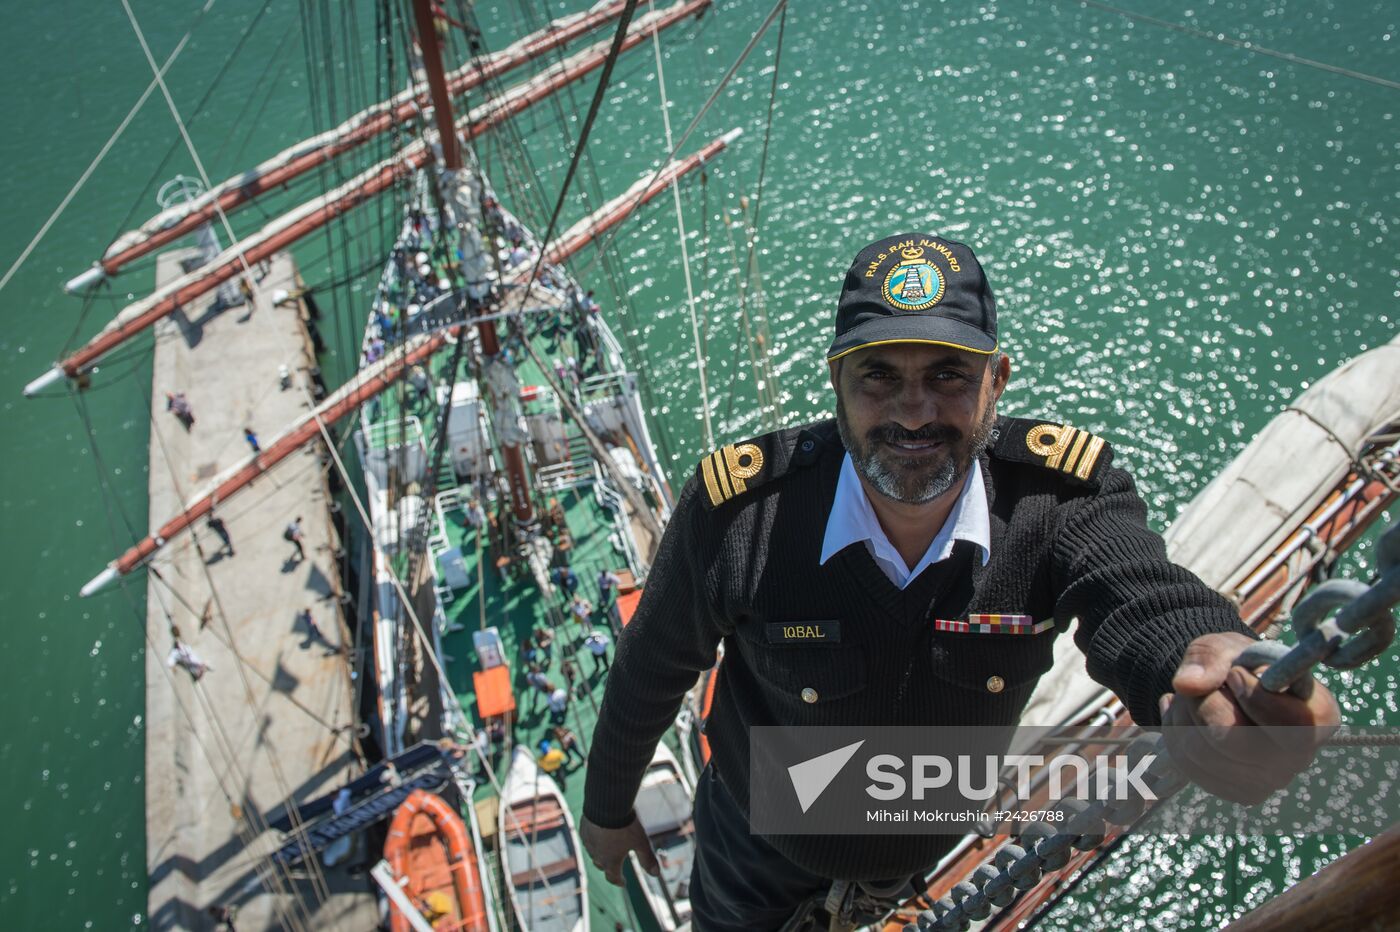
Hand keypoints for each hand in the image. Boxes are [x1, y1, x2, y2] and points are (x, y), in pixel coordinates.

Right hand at [580, 814, 658, 886]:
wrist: (606, 805)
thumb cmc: (625, 826)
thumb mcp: (641, 843)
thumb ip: (648, 859)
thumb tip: (656, 874)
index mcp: (610, 862)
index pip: (613, 878)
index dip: (619, 881)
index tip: (623, 883)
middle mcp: (596, 855)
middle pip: (602, 866)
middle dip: (609, 867)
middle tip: (616, 865)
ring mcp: (588, 843)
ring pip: (594, 853)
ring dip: (600, 853)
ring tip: (608, 849)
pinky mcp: (583, 830)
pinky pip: (588, 839)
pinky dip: (594, 840)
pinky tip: (599, 834)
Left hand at [1160, 632, 1340, 804]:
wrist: (1225, 691)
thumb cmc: (1238, 665)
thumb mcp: (1228, 645)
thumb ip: (1210, 656)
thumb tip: (1187, 685)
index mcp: (1317, 717)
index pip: (1293, 724)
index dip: (1254, 697)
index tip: (1234, 673)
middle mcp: (1298, 757)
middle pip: (1236, 742)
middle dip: (1206, 703)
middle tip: (1208, 683)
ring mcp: (1265, 781)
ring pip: (1202, 752)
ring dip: (1185, 714)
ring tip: (1195, 695)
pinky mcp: (1231, 791)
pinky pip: (1187, 762)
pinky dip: (1177, 732)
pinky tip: (1190, 717)